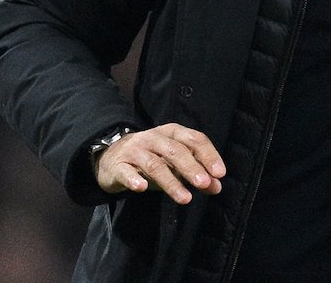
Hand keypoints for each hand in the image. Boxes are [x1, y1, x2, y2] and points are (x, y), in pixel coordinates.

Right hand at [95, 123, 225, 204]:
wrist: (111, 156)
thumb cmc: (151, 158)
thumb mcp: (175, 164)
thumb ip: (197, 174)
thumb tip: (217, 187)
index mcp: (172, 132)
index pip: (194, 139)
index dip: (208, 155)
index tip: (219, 173)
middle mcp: (154, 138)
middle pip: (175, 151)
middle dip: (191, 167)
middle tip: (204, 184)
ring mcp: (134, 150)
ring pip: (154, 164)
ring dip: (171, 181)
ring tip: (185, 198)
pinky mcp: (118, 165)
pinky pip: (126, 172)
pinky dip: (134, 179)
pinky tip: (142, 188)